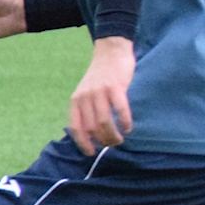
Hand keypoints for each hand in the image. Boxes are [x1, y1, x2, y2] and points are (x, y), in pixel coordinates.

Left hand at [68, 37, 135, 155]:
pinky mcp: (116, 87)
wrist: (110, 51)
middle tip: (113, 144)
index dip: (83, 143)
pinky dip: (125, 122)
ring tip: (121, 139)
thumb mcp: (86, 92)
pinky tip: (129, 127)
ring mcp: (100, 92)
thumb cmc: (101, 75)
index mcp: (76, 100)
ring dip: (114, 135)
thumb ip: (86, 108)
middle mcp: (85, 97)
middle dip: (103, 140)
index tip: (91, 152)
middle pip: (92, 128)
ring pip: (104, 122)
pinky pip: (120, 110)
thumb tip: (91, 133)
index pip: (76, 127)